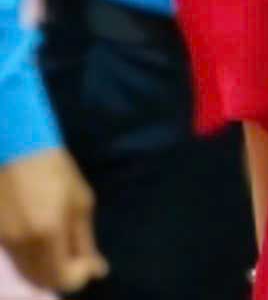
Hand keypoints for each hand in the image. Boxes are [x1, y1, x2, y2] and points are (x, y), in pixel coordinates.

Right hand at [0, 147, 105, 292]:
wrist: (15, 147)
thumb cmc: (55, 170)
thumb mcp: (80, 203)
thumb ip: (85, 241)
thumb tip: (98, 270)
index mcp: (47, 234)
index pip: (62, 279)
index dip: (79, 277)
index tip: (90, 261)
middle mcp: (20, 244)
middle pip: (42, 280)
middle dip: (64, 276)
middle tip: (79, 258)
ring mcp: (3, 241)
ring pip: (27, 273)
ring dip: (47, 269)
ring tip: (63, 247)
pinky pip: (16, 261)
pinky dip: (32, 261)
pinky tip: (45, 241)